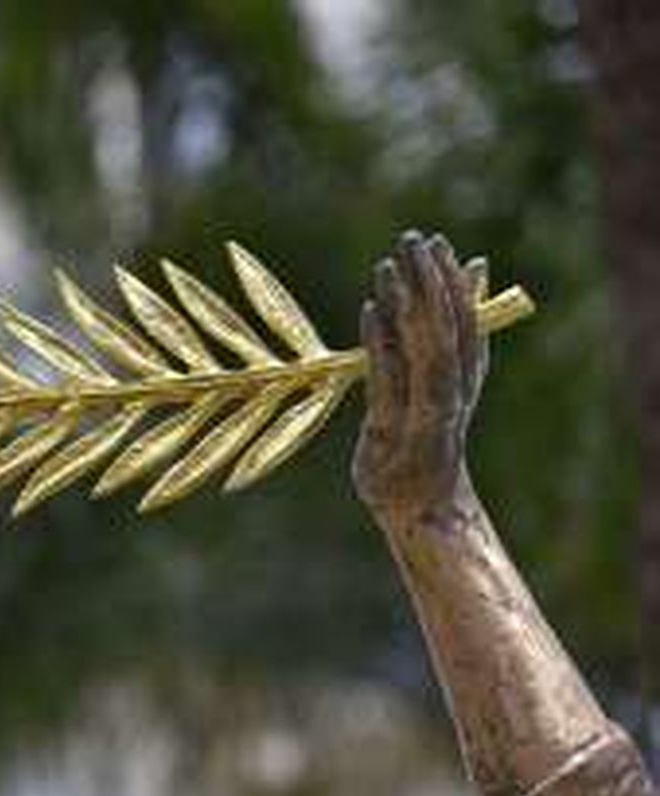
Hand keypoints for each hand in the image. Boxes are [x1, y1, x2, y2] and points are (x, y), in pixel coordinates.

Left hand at [351, 231, 487, 526]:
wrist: (421, 514)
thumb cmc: (419, 454)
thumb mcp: (427, 402)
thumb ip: (425, 358)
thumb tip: (418, 315)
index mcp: (461, 384)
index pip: (466, 326)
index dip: (460, 287)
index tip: (446, 248)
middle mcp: (449, 396)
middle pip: (448, 329)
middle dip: (434, 283)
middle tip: (417, 239)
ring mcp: (426, 414)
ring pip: (426, 349)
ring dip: (410, 304)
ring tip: (392, 262)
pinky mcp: (396, 432)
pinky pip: (392, 379)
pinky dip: (383, 342)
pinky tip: (371, 307)